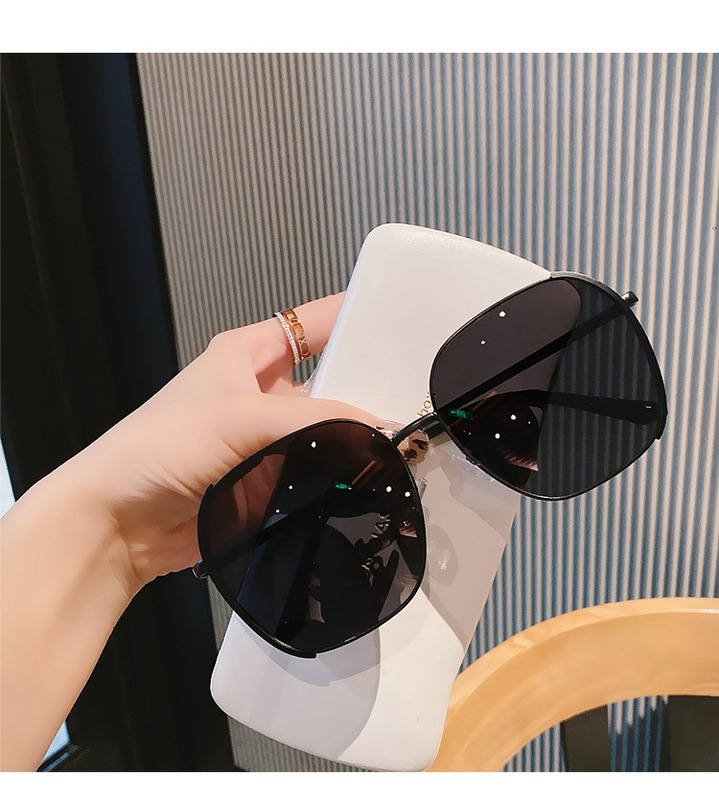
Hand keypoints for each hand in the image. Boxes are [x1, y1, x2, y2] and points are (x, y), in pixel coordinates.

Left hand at [67, 292, 375, 595]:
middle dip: (366, 388)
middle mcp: (260, 392)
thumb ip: (317, 420)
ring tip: (401, 441)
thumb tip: (379, 429)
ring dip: (355, 437)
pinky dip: (340, 473)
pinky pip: (316, 469)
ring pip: (326, 429)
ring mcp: (265, 437)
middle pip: (329, 380)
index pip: (313, 322)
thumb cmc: (160, 448)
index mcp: (248, 353)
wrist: (120, 521)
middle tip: (411, 398)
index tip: (402, 319)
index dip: (355, 316)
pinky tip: (370, 476)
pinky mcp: (267, 478)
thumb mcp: (242, 417)